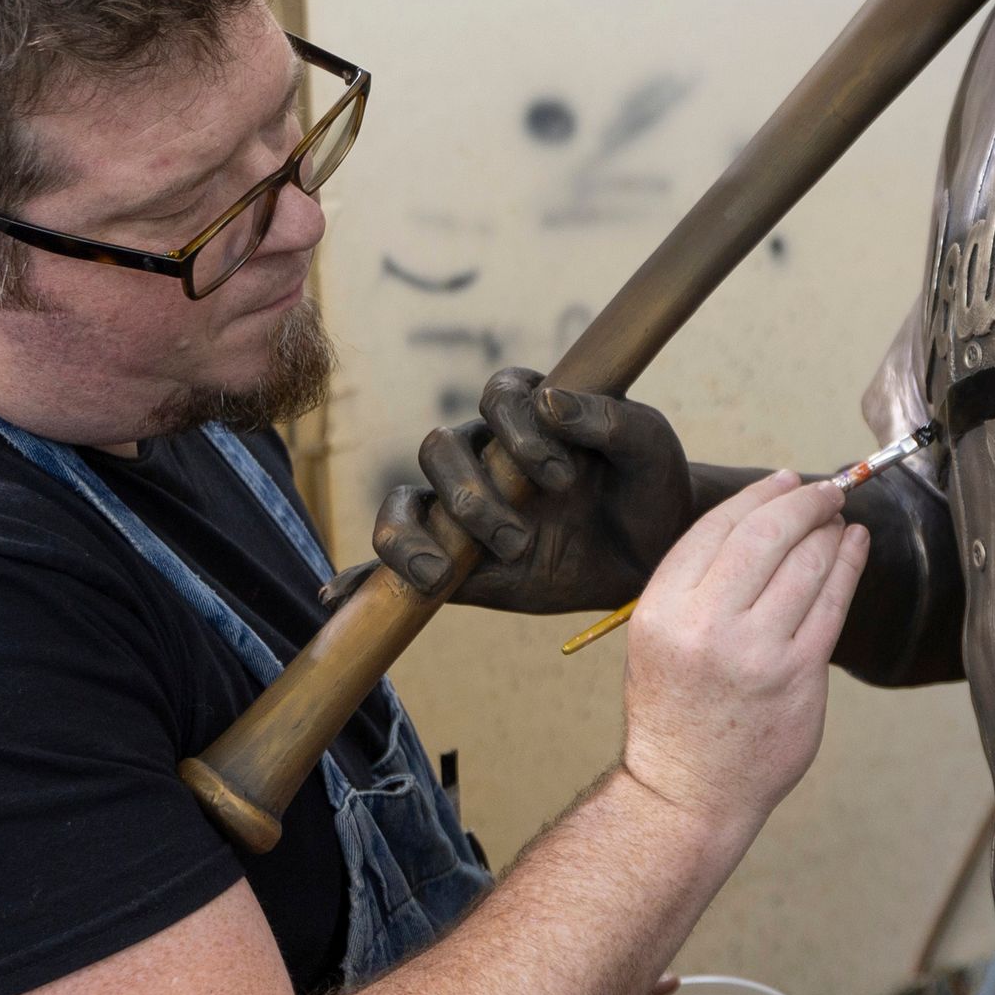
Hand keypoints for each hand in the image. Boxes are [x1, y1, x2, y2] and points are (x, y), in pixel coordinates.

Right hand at [373, 369, 691, 611]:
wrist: (656, 556)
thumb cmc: (651, 486)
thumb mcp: (649, 445)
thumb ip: (609, 418)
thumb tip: (550, 404)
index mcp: (531, 410)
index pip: (498, 396)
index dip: (518, 431)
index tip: (562, 477)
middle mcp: (487, 452)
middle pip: (438, 449)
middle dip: (471, 493)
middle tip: (521, 536)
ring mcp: (464, 508)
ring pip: (404, 505)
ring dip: (414, 536)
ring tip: (440, 574)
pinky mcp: (458, 564)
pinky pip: (395, 566)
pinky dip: (362, 579)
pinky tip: (338, 598)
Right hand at [617, 473, 865, 837]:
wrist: (687, 790)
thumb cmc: (674, 711)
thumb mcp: (657, 636)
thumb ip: (697, 582)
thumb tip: (760, 520)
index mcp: (663, 609)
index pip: (718, 528)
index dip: (758, 496)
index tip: (782, 481)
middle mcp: (707, 625)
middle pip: (766, 536)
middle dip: (803, 502)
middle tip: (824, 490)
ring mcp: (758, 652)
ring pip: (807, 565)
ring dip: (829, 531)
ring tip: (838, 519)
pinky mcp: (799, 675)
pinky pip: (833, 603)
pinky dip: (848, 564)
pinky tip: (854, 545)